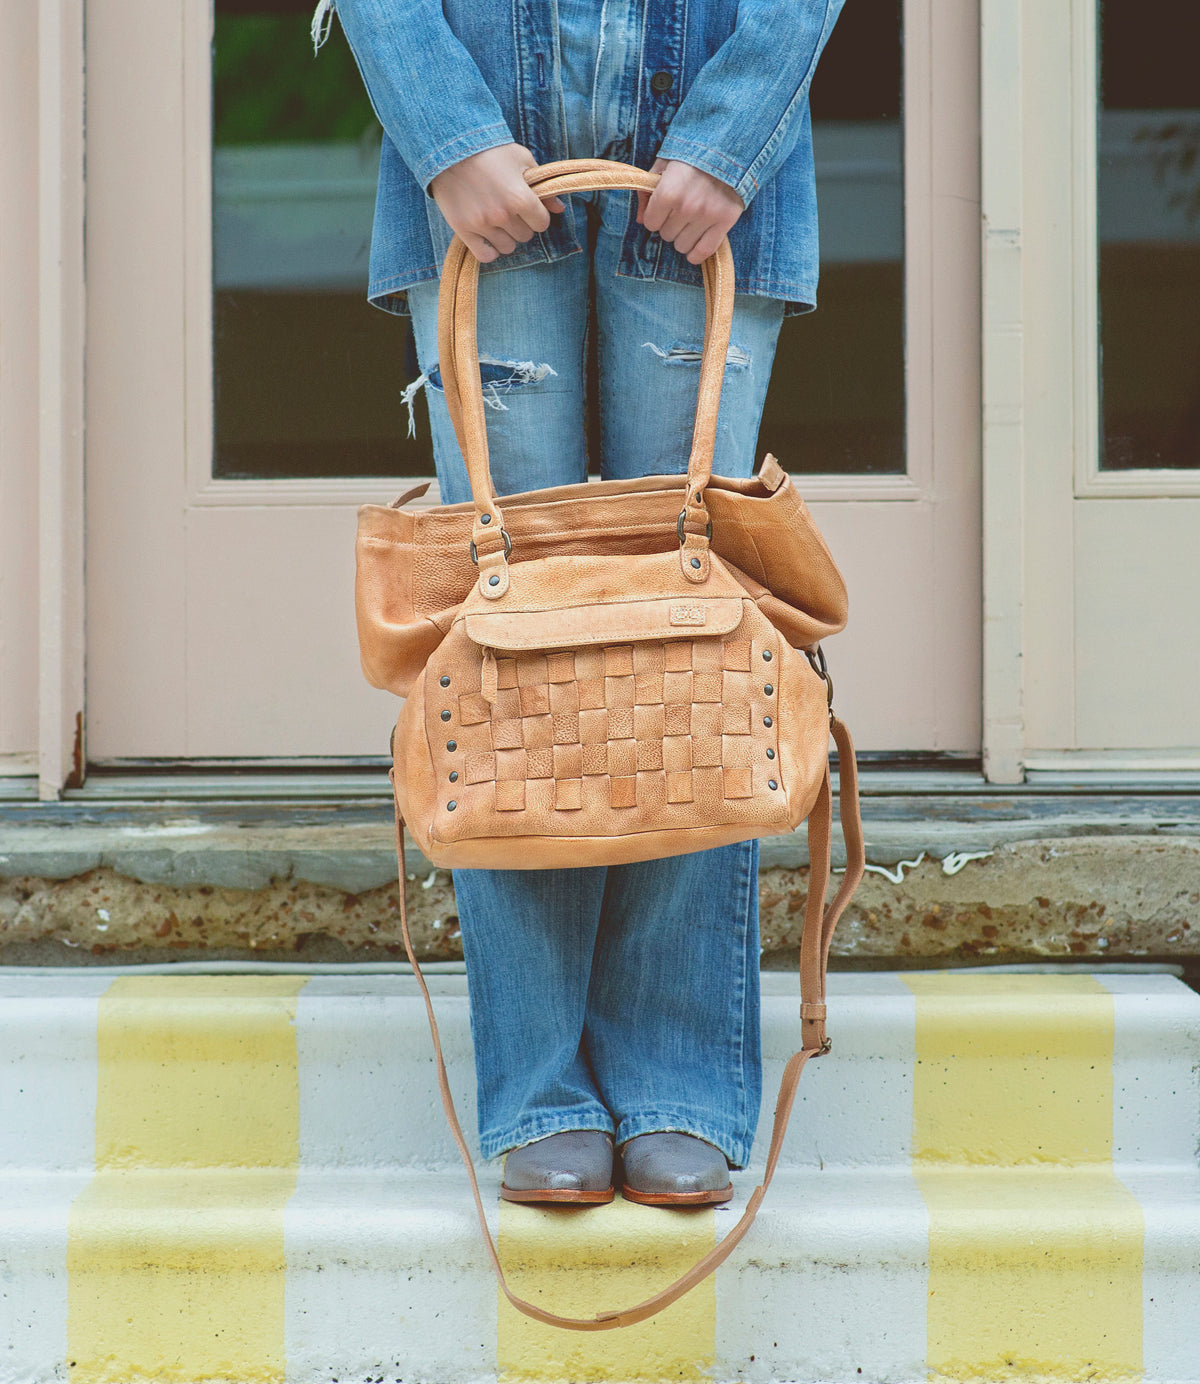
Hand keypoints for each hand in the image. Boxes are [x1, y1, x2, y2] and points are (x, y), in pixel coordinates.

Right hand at [429, 144, 566, 263]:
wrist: (450, 147)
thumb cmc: (490, 150)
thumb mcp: (522, 159)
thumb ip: (542, 185)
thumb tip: (559, 209)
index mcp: (521, 197)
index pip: (542, 224)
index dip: (537, 216)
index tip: (528, 208)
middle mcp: (503, 214)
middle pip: (525, 236)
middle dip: (521, 224)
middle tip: (509, 210)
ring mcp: (482, 224)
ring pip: (507, 247)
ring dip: (505, 237)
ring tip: (496, 221)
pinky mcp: (463, 229)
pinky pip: (485, 255)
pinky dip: (489, 250)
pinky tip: (487, 237)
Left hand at [635, 157, 745, 263]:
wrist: (730, 146)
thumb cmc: (693, 154)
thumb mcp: (664, 163)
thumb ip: (647, 191)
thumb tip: (640, 220)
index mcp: (668, 191)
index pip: (650, 223)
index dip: (655, 216)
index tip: (664, 209)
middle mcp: (686, 207)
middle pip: (666, 235)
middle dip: (670, 225)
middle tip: (681, 211)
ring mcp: (706, 216)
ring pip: (682, 246)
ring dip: (683, 237)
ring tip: (691, 222)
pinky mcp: (725, 221)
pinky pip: (704, 251)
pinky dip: (697, 253)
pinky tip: (695, 246)